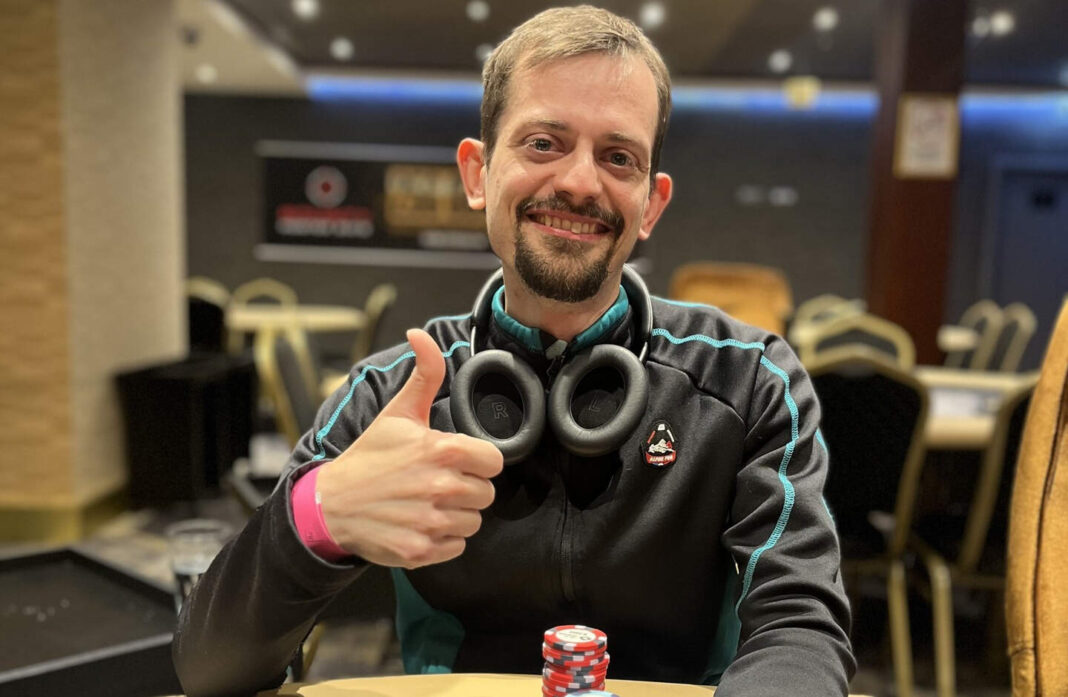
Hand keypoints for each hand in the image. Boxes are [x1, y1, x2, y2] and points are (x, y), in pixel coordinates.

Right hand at [316, 328, 503, 568]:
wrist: (329, 505)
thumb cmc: (369, 457)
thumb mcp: (398, 413)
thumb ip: (424, 374)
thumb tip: (420, 334)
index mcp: (443, 450)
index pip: (494, 462)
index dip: (477, 461)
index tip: (456, 461)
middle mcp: (442, 487)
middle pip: (486, 494)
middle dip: (467, 488)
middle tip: (437, 483)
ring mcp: (431, 522)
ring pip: (474, 522)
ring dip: (456, 515)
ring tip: (427, 504)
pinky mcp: (421, 551)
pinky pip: (457, 546)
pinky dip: (443, 539)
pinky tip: (420, 524)